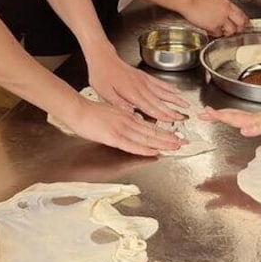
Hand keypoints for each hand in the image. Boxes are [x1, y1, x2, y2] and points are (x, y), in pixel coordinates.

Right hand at [60, 98, 184, 156]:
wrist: (77, 109)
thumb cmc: (90, 112)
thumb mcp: (112, 111)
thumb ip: (123, 118)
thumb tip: (133, 123)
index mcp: (127, 116)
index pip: (149, 126)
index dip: (164, 132)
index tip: (175, 136)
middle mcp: (128, 122)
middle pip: (152, 132)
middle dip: (169, 138)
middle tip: (183, 142)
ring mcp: (122, 129)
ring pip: (146, 138)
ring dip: (162, 143)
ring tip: (175, 146)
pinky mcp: (113, 137)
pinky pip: (132, 145)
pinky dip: (144, 148)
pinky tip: (154, 151)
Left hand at [86, 47, 187, 121]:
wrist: (103, 57)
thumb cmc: (101, 74)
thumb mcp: (103, 92)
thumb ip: (118, 103)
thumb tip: (130, 113)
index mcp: (130, 92)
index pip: (149, 106)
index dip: (162, 114)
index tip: (172, 120)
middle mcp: (140, 86)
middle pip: (159, 100)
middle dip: (173, 109)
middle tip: (184, 116)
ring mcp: (143, 80)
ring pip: (162, 91)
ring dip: (175, 98)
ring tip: (185, 104)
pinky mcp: (143, 75)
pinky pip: (159, 82)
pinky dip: (169, 86)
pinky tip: (175, 89)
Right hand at [181, 0, 248, 36]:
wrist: (188, 1)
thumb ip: (222, 4)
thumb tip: (226, 12)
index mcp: (227, 3)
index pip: (241, 14)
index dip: (244, 21)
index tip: (245, 24)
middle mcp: (226, 11)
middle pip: (241, 23)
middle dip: (240, 29)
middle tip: (237, 32)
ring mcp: (221, 19)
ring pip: (231, 30)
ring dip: (227, 32)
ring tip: (222, 31)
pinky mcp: (214, 26)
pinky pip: (218, 33)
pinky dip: (215, 33)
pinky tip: (212, 30)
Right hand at [200, 106, 260, 138]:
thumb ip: (257, 128)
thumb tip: (243, 130)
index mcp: (252, 120)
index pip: (232, 117)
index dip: (218, 116)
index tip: (206, 113)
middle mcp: (252, 118)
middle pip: (230, 114)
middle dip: (216, 114)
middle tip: (202, 113)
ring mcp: (257, 119)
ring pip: (235, 115)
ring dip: (223, 114)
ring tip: (213, 114)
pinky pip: (242, 119)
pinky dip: (234, 118)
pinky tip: (235, 122)